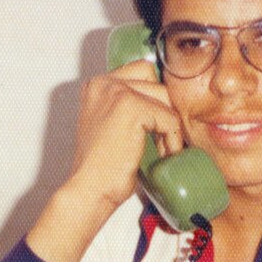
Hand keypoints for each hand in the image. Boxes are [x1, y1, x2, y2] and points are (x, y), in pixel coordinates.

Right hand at [69, 58, 184, 208]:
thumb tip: (163, 103)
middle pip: (156, 82)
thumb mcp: (111, 126)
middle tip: (163, 140)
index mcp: (97, 85)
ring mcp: (117, 92)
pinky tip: (163, 156)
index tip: (157, 127)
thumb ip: (129, 107)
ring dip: (170, 126)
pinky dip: (172, 140)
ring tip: (163, 150)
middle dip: (165, 111)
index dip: (155, 100)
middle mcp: (105, 83)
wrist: (89, 189)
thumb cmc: (101, 168)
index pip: (142, 72)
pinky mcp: (132, 107)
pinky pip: (169, 118)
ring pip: (165, 98)